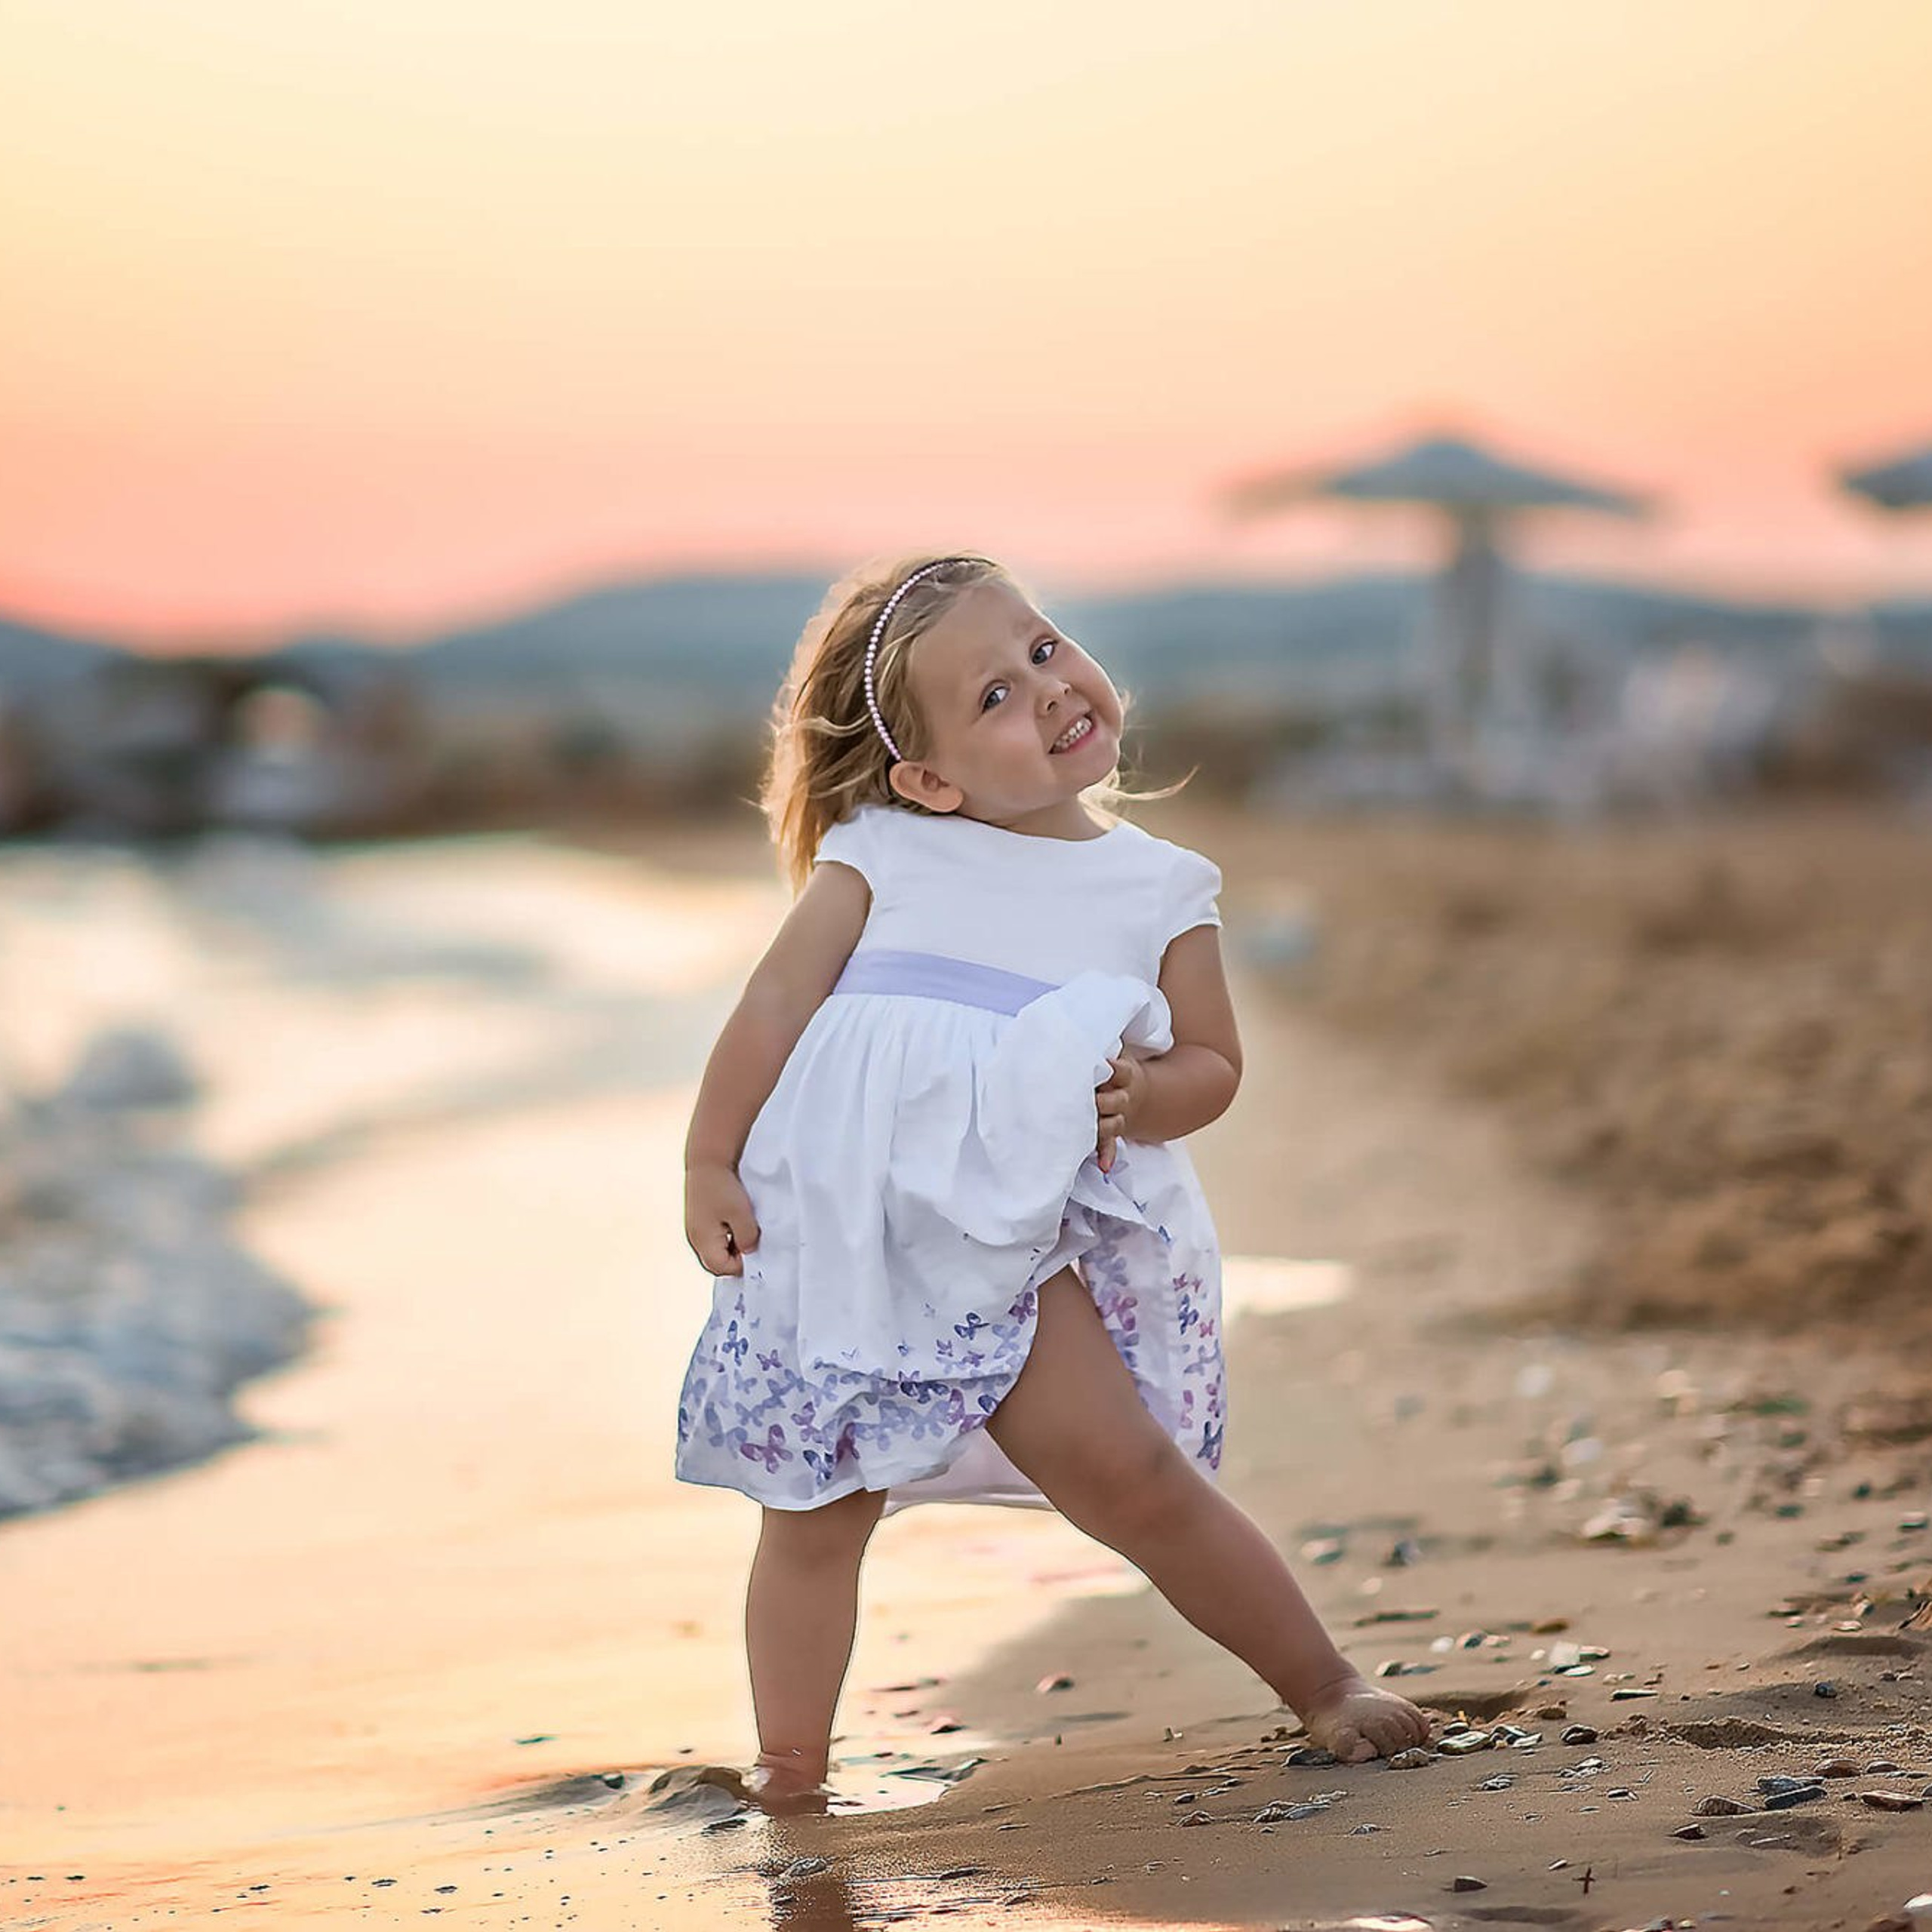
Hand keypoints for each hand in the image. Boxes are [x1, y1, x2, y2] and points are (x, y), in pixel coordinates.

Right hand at [685, 1162, 759, 1275]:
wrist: (706, 1161)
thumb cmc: (721, 1186)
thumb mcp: (741, 1214)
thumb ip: (747, 1238)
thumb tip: (749, 1251)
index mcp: (703, 1241)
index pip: (722, 1268)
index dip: (741, 1264)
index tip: (754, 1249)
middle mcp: (695, 1240)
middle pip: (717, 1263)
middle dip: (735, 1257)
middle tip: (750, 1240)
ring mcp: (695, 1231)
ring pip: (716, 1251)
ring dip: (731, 1246)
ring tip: (743, 1228)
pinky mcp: (698, 1221)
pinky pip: (714, 1239)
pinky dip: (726, 1236)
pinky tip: (735, 1222)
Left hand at [1094, 1052, 1148, 1173]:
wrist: (1137, 1091)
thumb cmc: (1113, 1067)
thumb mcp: (1115, 1051)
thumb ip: (1099, 1045)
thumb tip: (1072, 1027)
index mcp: (1124, 1074)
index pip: (1120, 1071)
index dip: (1111, 1069)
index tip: (1100, 1067)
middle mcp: (1123, 1097)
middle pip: (1116, 1101)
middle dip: (1102, 1102)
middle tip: (1087, 1100)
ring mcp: (1119, 1116)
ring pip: (1113, 1124)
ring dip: (1102, 1127)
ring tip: (1087, 1129)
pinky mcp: (1111, 1132)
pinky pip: (1110, 1145)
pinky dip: (1107, 1155)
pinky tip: (1103, 1165)